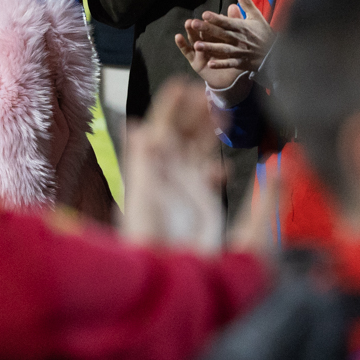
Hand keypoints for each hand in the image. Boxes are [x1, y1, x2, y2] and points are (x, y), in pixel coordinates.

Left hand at [121, 77, 224, 252]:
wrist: (169, 274)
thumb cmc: (148, 240)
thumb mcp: (142, 197)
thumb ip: (142, 162)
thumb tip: (136, 128)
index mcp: (152, 166)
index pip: (161, 127)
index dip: (170, 106)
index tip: (181, 85)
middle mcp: (167, 173)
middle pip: (181, 133)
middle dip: (193, 111)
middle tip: (207, 92)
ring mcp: (183, 186)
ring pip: (196, 150)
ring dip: (208, 131)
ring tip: (221, 114)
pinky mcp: (199, 203)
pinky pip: (207, 176)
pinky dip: (216, 165)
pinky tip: (223, 164)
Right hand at [175, 20, 245, 91]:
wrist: (231, 80)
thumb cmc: (234, 60)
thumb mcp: (237, 43)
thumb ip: (235, 23)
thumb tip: (234, 5)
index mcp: (218, 36)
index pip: (215, 27)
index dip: (212, 22)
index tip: (208, 16)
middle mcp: (207, 42)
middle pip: (202, 32)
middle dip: (198, 26)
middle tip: (194, 19)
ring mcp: (199, 51)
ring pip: (194, 39)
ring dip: (190, 32)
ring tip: (187, 24)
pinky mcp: (194, 60)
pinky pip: (187, 52)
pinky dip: (182, 44)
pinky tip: (178, 37)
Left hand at [187, 0, 275, 71]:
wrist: (276, 53)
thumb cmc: (264, 33)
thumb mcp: (257, 15)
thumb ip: (246, 1)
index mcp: (243, 27)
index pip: (227, 21)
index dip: (216, 18)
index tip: (204, 14)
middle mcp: (240, 39)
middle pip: (222, 33)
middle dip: (207, 29)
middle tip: (193, 25)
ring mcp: (240, 51)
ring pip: (223, 49)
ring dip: (210, 47)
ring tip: (196, 46)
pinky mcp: (242, 62)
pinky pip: (230, 64)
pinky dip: (221, 64)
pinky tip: (210, 64)